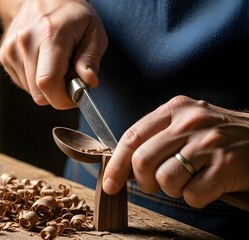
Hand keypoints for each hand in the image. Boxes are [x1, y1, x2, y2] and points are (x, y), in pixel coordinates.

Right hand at [0, 0, 106, 108]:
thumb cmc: (72, 17)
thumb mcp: (94, 32)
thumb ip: (91, 59)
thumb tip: (87, 82)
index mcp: (50, 35)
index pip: (48, 82)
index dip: (63, 98)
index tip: (75, 94)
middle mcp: (25, 42)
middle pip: (39, 93)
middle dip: (58, 93)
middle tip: (69, 76)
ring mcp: (11, 49)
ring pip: (32, 92)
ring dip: (46, 86)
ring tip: (55, 64)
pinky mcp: (3, 56)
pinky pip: (23, 84)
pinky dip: (35, 80)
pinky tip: (42, 62)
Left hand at [103, 95, 248, 207]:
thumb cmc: (218, 135)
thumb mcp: (187, 122)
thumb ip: (156, 135)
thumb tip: (123, 164)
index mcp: (175, 109)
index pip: (132, 137)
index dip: (116, 164)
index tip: (110, 184)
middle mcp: (190, 122)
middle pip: (143, 161)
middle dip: (143, 181)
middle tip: (154, 184)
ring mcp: (209, 143)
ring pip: (165, 179)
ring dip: (171, 190)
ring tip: (187, 180)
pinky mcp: (226, 166)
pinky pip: (192, 195)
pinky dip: (194, 198)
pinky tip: (206, 185)